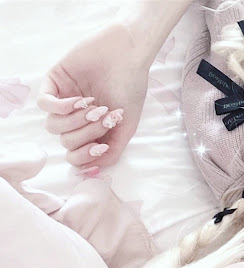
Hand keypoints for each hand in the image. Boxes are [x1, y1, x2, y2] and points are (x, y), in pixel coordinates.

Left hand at [37, 22, 150, 172]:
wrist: (128, 55)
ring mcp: (64, 100)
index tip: (100, 148)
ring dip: (76, 121)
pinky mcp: (54, 82)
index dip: (85, 157)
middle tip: (105, 119)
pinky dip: (62, 107)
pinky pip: (45, 105)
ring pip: (54, 127)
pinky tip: (80, 99)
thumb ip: (114, 150)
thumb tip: (95, 169)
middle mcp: (76, 118)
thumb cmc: (131, 87)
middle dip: (86, 134)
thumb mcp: (127, 126)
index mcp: (92, 130)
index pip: (76, 155)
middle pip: (66, 143)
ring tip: (95, 107)